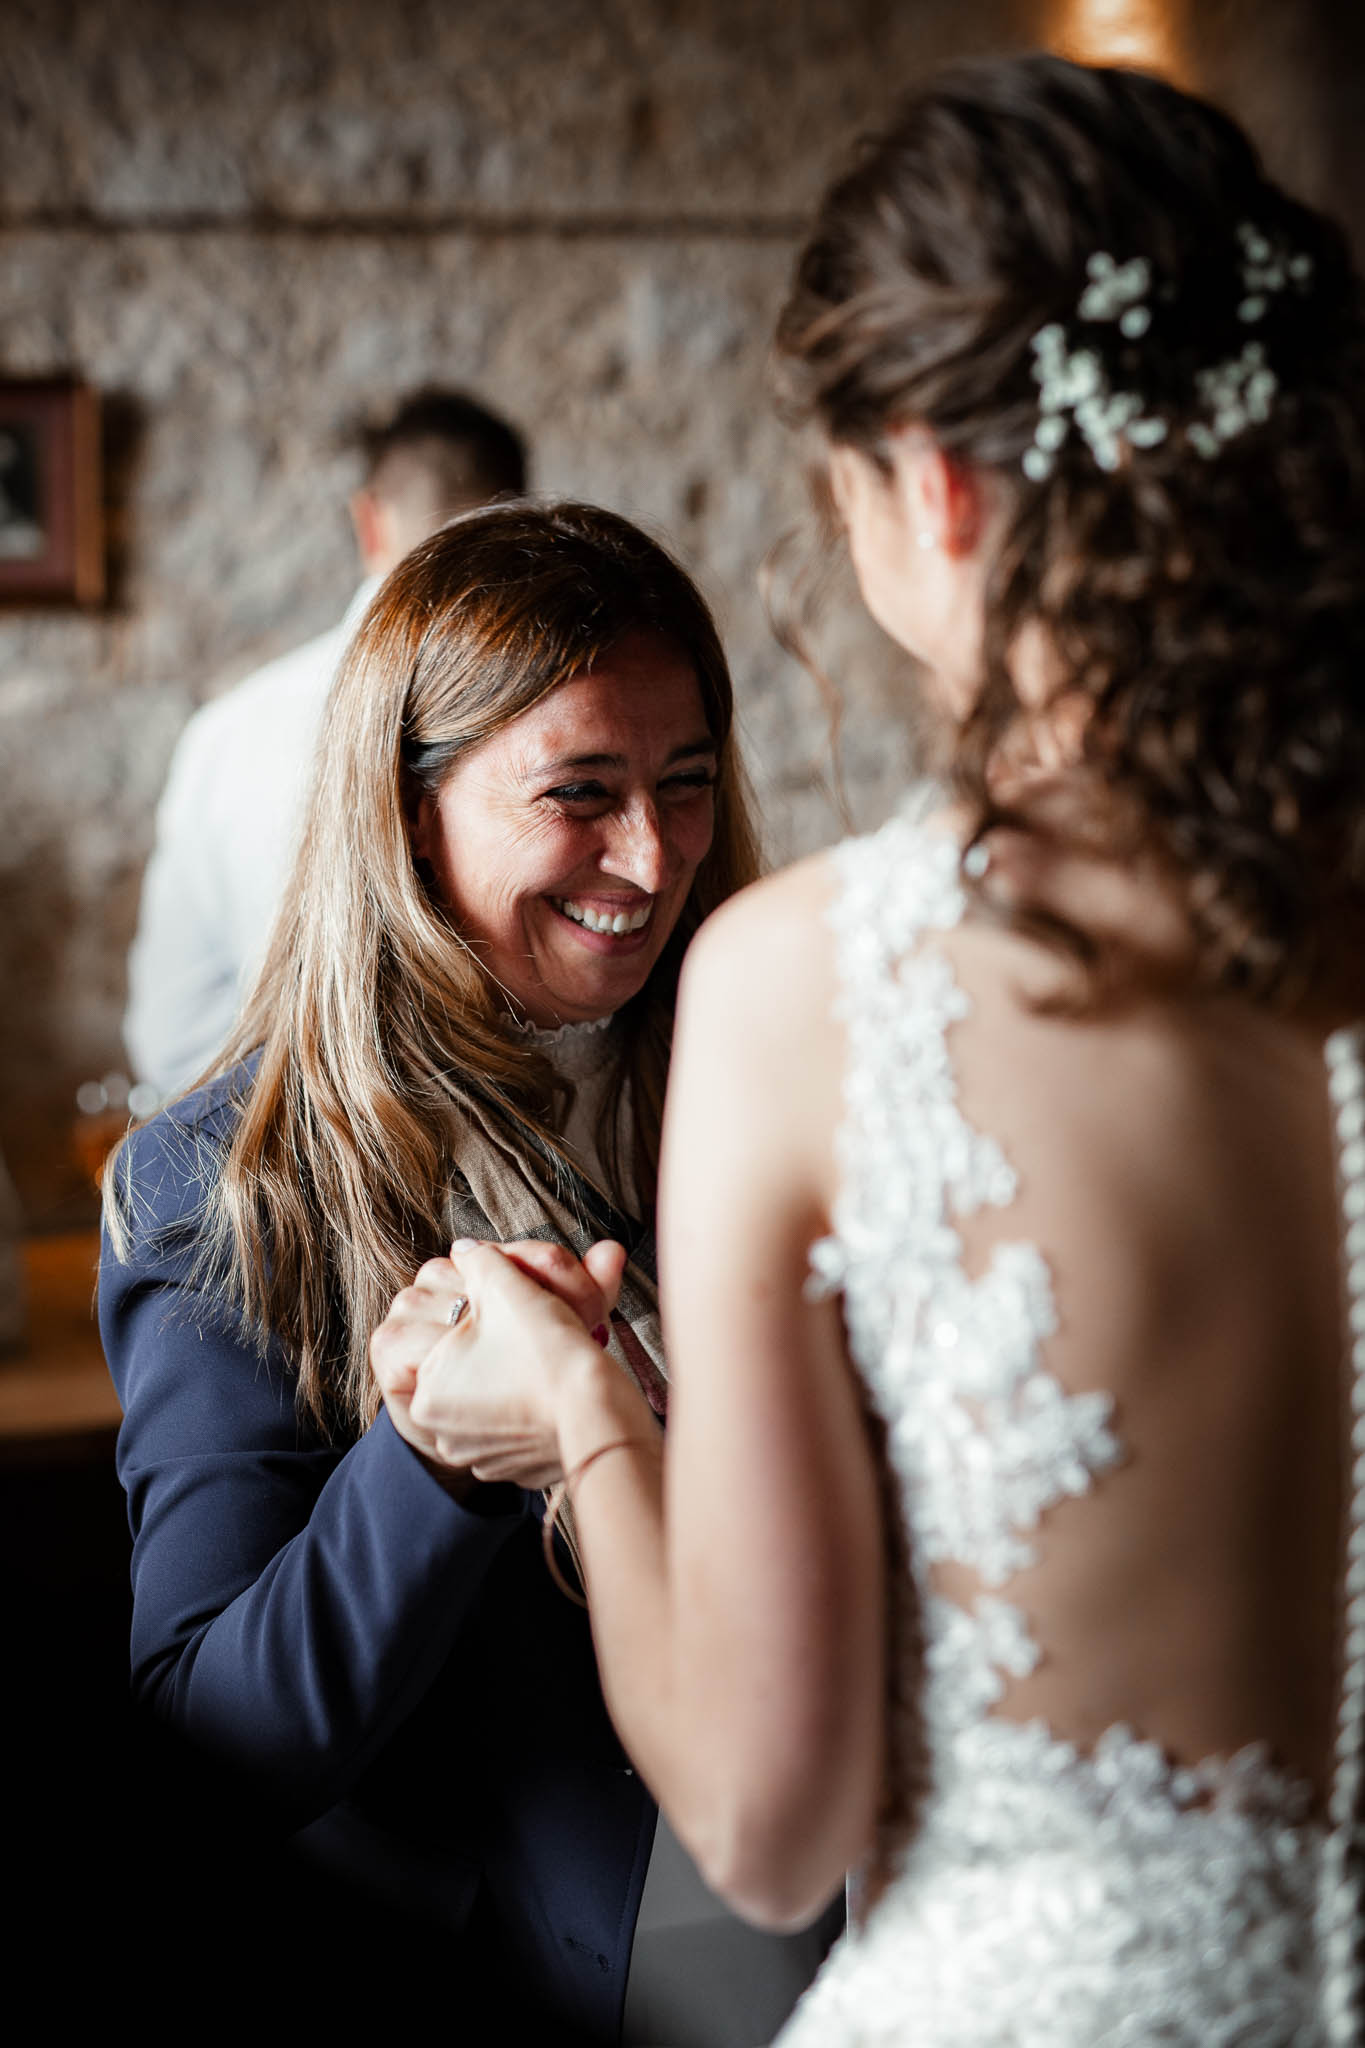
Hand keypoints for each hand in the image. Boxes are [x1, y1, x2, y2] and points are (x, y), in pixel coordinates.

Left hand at [371, 1237, 625, 1486]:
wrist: (602, 1418)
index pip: (443, 1326)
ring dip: (511, 1364)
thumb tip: (465, 1249)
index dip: (480, 1302)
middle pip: (464, 1358)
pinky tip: (550, 1383)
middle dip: (495, 1335)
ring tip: (543, 1351)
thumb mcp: (512, 1289)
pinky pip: (510, 1419)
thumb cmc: (553, 1356)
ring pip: (488, 1387)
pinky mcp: (510, 1464)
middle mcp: (442, 1430)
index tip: (514, 1304)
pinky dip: (527, 1398)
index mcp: (426, 1391)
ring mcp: (476, 1453)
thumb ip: (481, 1261)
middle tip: (530, 1324)